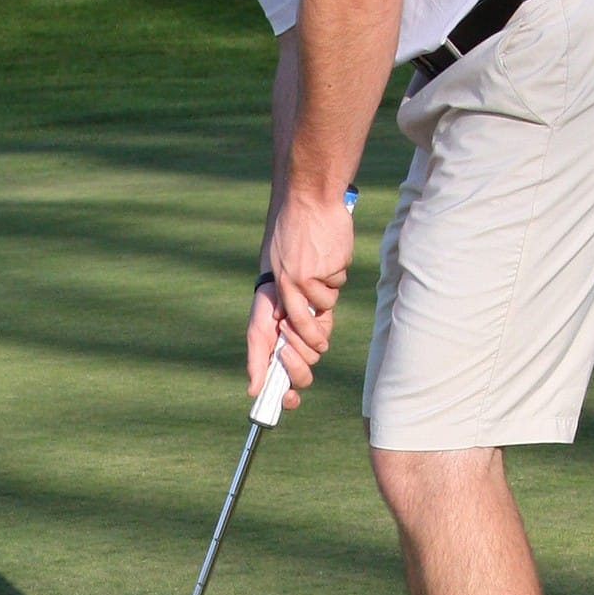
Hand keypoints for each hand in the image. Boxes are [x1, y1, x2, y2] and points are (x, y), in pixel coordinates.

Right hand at [247, 283, 318, 409]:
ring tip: (283, 324)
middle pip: (304, 379)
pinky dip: (307, 330)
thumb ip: (257, 365)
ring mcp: (311, 346)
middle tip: (283, 349)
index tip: (288, 395)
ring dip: (297, 342)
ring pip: (312, 359)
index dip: (290, 400)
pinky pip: (321, 340)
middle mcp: (297, 360)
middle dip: (295, 366)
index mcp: (279, 367)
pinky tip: (295, 318)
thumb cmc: (264, 313)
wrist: (277, 285)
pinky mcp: (322, 332)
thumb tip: (253, 392)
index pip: (288, 394)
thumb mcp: (256, 337)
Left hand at [266, 185, 354, 379]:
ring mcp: (295, 286)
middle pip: (298, 349)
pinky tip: (327, 260)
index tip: (283, 396)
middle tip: (316, 346)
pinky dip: (335, 281)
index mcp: (266, 295)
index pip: (258, 341)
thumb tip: (313, 344)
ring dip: (327, 303)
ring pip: (321, 319)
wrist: (307, 198)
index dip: (267, 373)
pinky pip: (332, 295)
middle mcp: (277, 294)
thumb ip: (294, 306)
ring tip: (319, 273)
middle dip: (309, 355)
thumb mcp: (287, 274)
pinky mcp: (313, 275)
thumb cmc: (296, 235)